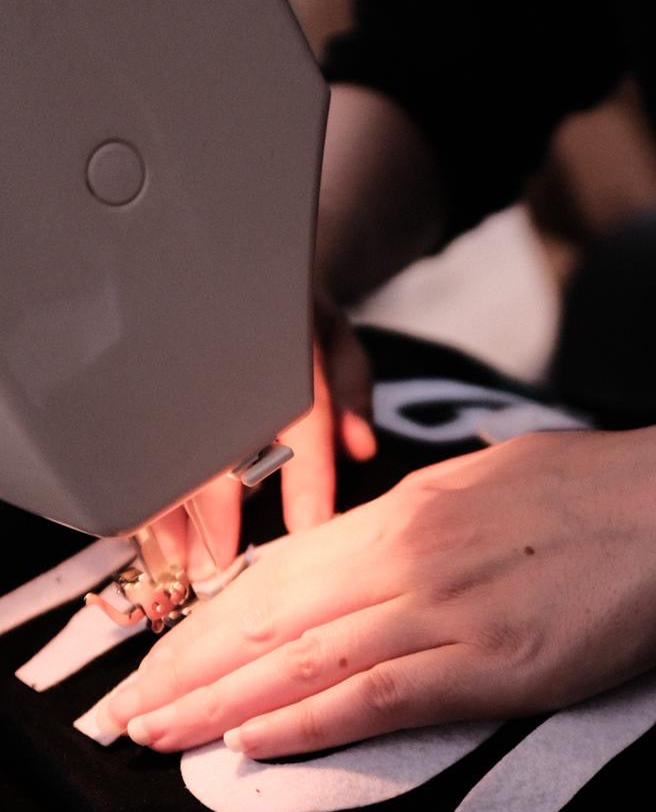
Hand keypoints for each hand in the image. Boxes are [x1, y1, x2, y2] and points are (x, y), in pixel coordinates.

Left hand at [107, 418, 655, 755]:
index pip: (283, 571)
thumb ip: (424, 518)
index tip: (168, 654)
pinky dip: (307, 722)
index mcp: (409, 508)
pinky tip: (251, 743)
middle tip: (127, 709)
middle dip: (190, 667)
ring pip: (306, 661)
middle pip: (272, 618)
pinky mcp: (491, 666)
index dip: (214, 619)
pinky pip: (377, 696)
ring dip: (222, 705)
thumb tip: (377, 545)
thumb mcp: (493, 482)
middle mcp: (410, 556)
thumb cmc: (605, 492)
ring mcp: (447, 610)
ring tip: (159, 735)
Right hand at [152, 291, 375, 578]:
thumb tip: (360, 448)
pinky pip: (139, 437)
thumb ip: (352, 389)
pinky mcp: (146, 371)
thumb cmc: (287, 310)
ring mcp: (182, 362)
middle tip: (219, 564)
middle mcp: (230, 350)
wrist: (229, 246)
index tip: (309, 530)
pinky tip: (147, 527)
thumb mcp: (332, 335)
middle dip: (216, 511)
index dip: (307, 477)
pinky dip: (143, 489)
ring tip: (178, 561)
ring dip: (171, 512)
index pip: (303, 412)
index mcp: (287, 337)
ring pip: (170, 443)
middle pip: (221, 438)